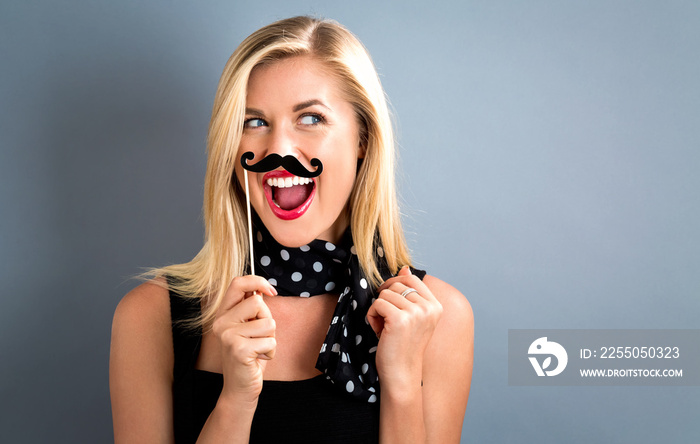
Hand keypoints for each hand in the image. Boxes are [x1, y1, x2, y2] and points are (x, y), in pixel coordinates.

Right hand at [211, 276, 277, 404]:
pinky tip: (258, 359)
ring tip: (258, 349)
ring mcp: (228, 335)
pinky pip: (270, 340)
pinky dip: (270, 351)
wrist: (240, 388)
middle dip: (267, 319)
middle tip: (258, 337)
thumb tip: (263, 290)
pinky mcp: (238, 349)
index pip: (237, 283)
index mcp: (223, 314)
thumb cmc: (250, 356)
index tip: (271, 292)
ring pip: (268, 322)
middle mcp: (221, 322)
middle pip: (258, 302)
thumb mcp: (249, 328)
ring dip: (270, 338)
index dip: (257, 281)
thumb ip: (252, 310)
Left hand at [366, 267, 441, 393]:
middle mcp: (429, 308)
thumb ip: (411, 293)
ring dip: (378, 310)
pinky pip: (377, 304)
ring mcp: (415, 313)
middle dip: (386, 300)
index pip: (413, 279)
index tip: (390, 300)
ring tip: (385, 328)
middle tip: (388, 321)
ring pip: (385, 294)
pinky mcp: (399, 319)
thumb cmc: (404, 346)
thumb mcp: (413, 317)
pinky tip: (379, 331)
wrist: (402, 373)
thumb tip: (404, 268)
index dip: (396, 284)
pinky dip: (372, 317)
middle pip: (397, 285)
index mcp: (435, 306)